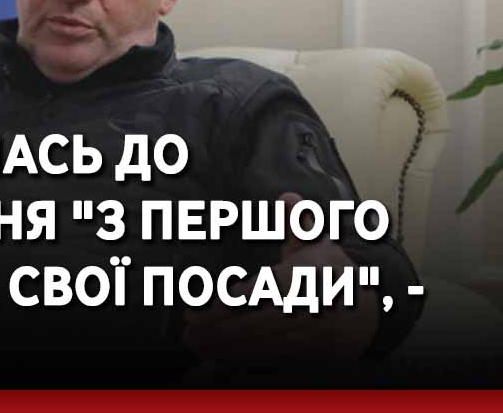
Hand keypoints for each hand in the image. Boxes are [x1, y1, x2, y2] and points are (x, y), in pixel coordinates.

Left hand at [182, 192, 377, 359]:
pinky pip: (273, 360)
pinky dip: (244, 359)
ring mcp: (312, 336)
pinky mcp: (311, 357)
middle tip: (189, 327)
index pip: (267, 291)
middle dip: (221, 327)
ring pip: (263, 344)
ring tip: (194, 342)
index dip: (235, 299)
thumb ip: (300, 223)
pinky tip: (218, 355)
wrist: (368, 313)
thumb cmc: (329, 273)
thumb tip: (288, 198)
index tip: (206, 304)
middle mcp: (311, 309)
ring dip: (226, 346)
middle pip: (259, 321)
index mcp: (310, 278)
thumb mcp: (318, 243)